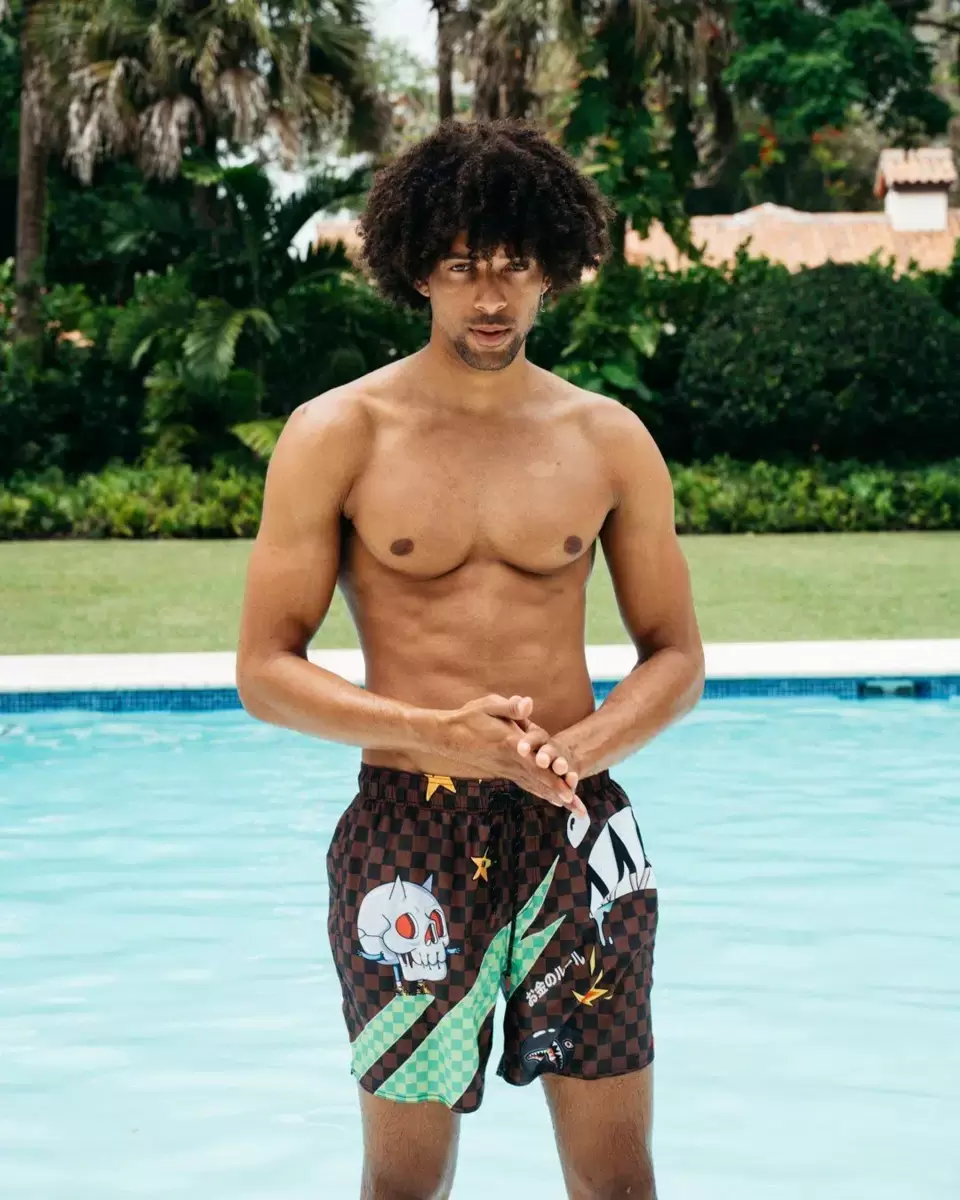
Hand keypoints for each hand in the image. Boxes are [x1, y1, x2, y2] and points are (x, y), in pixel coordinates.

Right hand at [439, 694, 583, 814]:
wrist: (447, 736)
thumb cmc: (469, 718)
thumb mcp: (488, 705)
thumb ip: (510, 706)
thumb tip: (528, 704)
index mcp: (510, 744)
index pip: (535, 765)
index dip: (553, 778)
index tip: (569, 790)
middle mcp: (510, 761)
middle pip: (539, 780)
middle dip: (561, 793)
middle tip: (579, 808)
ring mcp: (507, 769)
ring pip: (534, 785)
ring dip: (554, 796)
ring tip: (574, 808)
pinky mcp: (504, 771)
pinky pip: (526, 783)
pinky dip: (542, 791)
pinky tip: (554, 799)